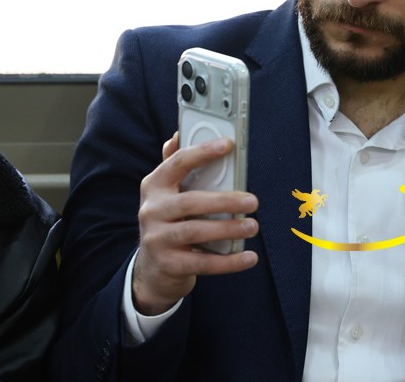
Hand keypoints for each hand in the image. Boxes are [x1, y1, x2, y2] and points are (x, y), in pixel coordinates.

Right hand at [132, 133, 259, 314]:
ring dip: (228, 229)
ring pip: (196, 232)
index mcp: (154, 186)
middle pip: (190, 202)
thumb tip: (178, 134)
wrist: (152, 269)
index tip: (228, 144)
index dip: (202, 152)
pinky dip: (229, 262)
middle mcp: (151, 210)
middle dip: (224, 201)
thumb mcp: (168, 193)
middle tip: (253, 201)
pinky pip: (202, 263)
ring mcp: (157, 239)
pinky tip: (249, 257)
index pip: (177, 163)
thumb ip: (176, 165)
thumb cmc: (169, 221)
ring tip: (252, 226)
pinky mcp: (168, 265)